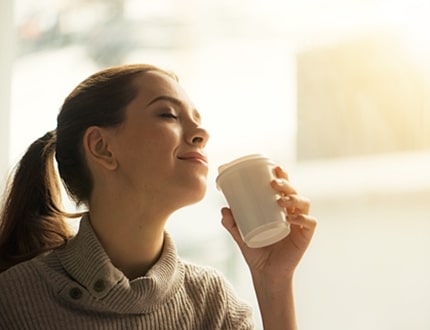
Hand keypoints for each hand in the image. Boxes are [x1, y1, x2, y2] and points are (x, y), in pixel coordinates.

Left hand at [221, 166, 316, 281]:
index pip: (284, 187)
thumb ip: (231, 223)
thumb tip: (223, 209)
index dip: (283, 175)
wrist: (265, 273)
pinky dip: (303, 218)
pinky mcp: (305, 237)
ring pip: (304, 203)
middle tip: (274, 183)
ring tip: (280, 200)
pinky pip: (310, 223)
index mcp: (279, 209)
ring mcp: (300, 224)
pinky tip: (292, 218)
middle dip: (286, 184)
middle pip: (294, 191)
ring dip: (294, 198)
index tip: (275, 167)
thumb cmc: (256, 251)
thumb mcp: (240, 235)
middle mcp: (292, 213)